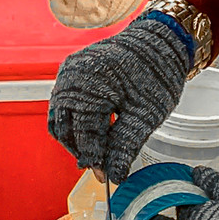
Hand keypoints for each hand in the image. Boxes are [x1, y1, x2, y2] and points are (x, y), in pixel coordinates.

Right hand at [48, 16, 190, 182]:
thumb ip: (125, 146)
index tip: (105, 178)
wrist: (159, 41)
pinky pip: (63, 105)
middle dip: (82, 151)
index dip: (95, 159)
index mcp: (92, 82)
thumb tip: (113, 176)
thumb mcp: (146, 115)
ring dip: (74, 139)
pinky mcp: (70, 72)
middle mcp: (72, 75)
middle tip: (101, 169)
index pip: (84, 133)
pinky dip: (74, 123)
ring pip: (59, 118)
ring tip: (97, 154)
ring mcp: (68, 72)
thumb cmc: (157, 73)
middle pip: (64, 127)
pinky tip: (93, 134)